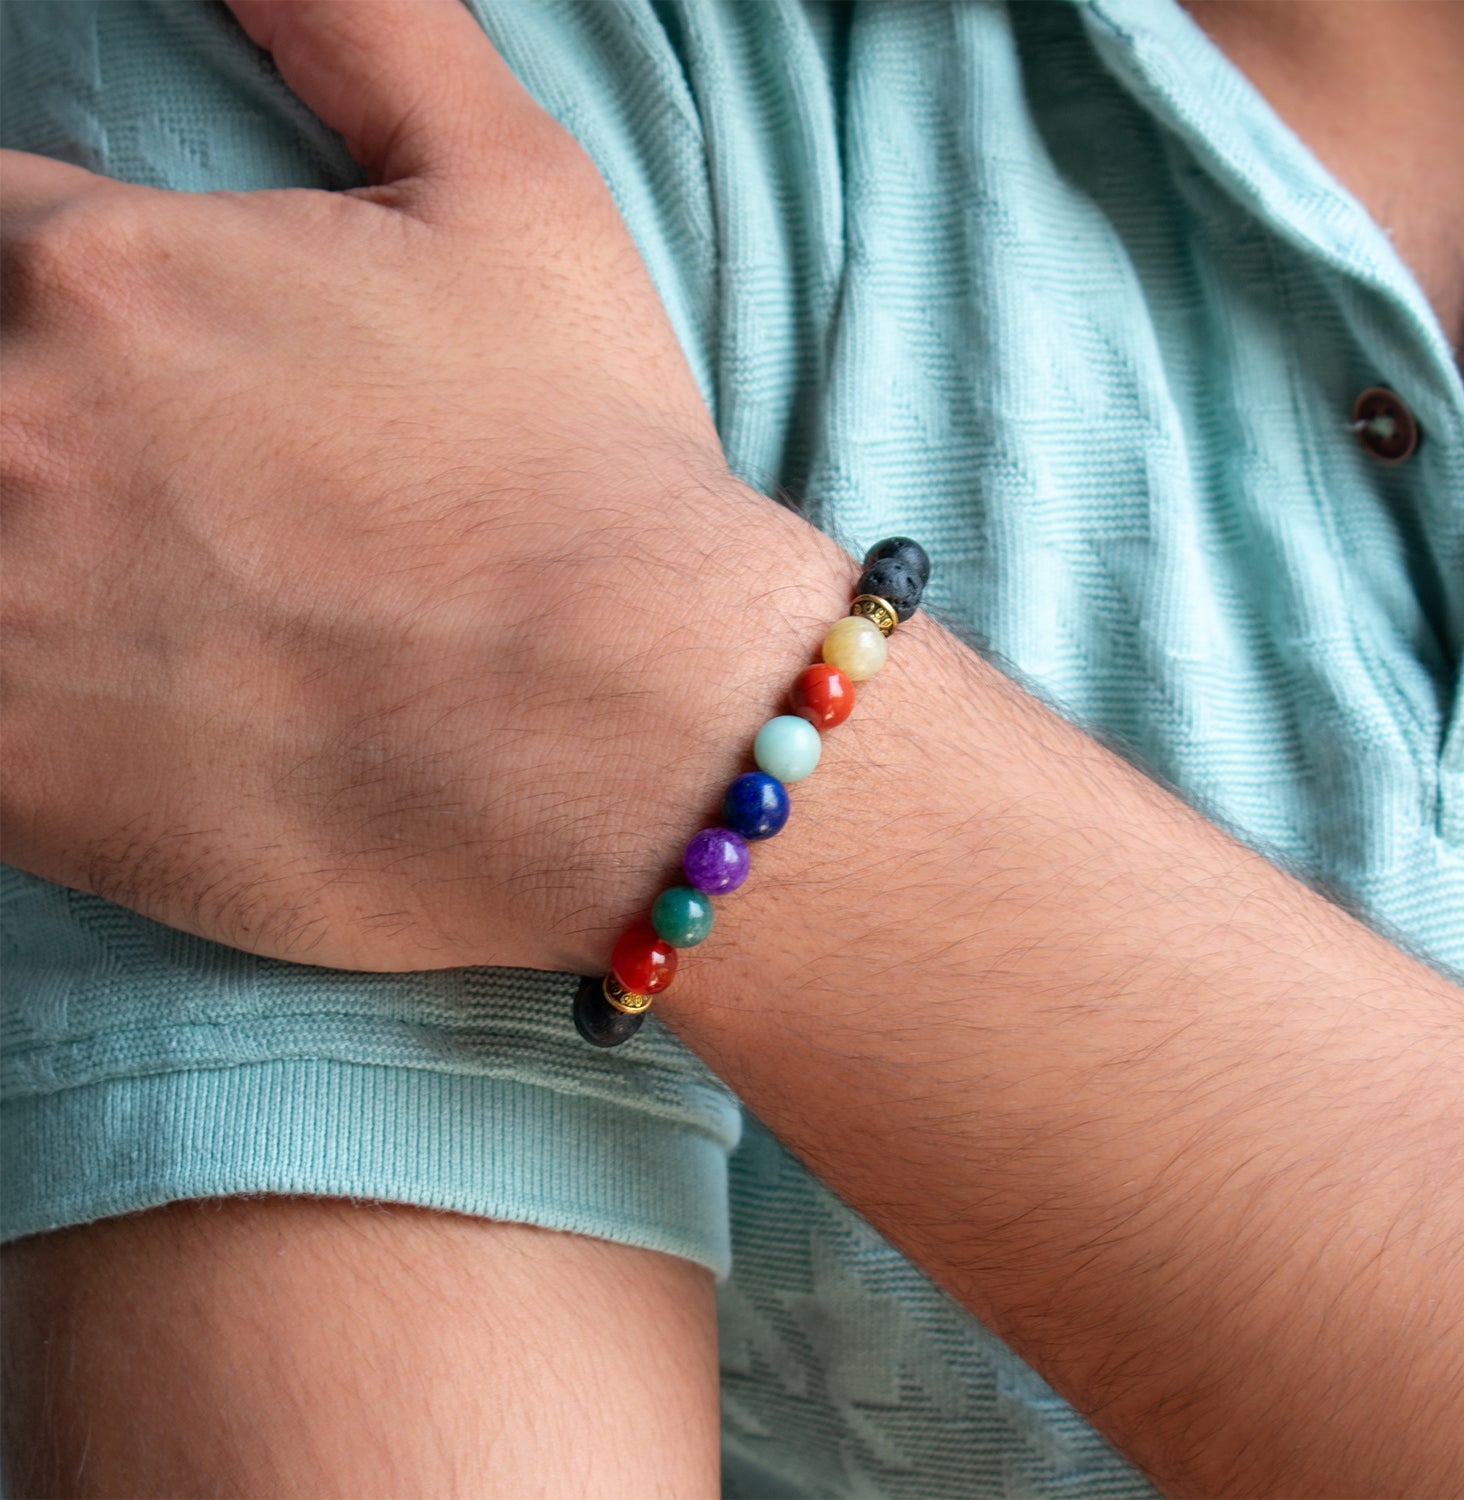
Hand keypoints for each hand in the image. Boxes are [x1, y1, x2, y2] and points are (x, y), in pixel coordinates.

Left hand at [1, 0, 848, 972]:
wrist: (643, 735)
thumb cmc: (592, 477)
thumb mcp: (515, 195)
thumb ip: (360, 17)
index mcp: (102, 275)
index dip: (50, 299)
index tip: (130, 371)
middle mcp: (9, 430)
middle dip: (42, 430)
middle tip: (172, 504)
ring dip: (31, 559)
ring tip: (169, 603)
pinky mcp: (16, 785)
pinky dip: (28, 694)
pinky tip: (143, 697)